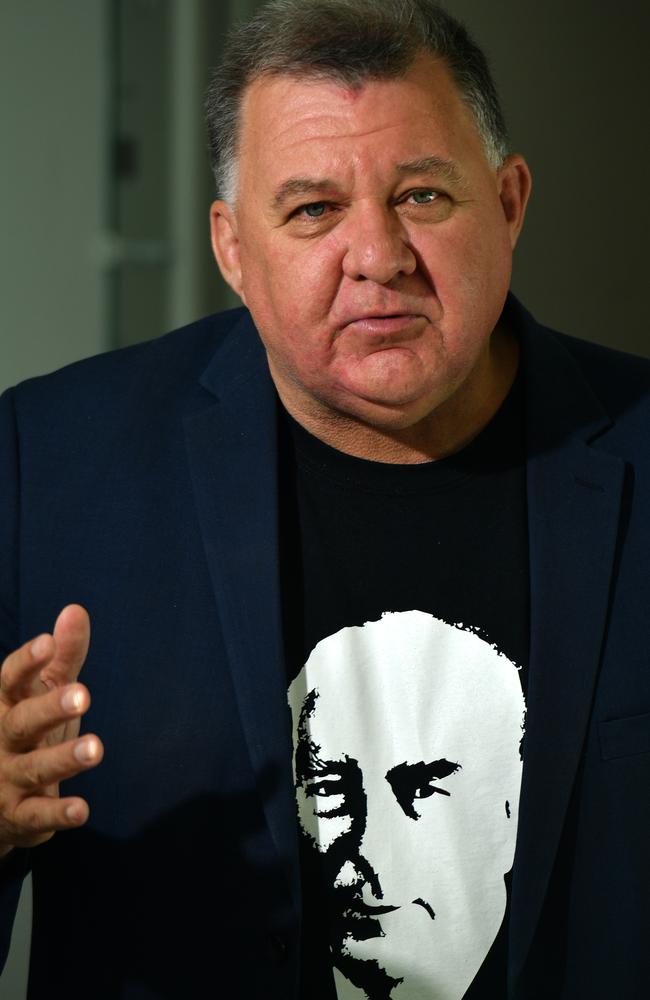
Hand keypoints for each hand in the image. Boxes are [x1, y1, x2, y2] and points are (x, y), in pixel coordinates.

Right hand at [0, 605, 102, 855]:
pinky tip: (83, 810)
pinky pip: (37, 815)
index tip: (47, 643)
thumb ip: (64, 656)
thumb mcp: (45, 691)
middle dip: (50, 708)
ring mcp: (6, 778)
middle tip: (85, 694)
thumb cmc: (29, 730)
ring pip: (32, 768)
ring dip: (63, 759)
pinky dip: (59, 813)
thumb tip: (75, 609)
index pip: (10, 679)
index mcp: (6, 704)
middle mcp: (1, 739)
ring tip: (96, 749)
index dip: (28, 662)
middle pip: (22, 721)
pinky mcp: (19, 815)